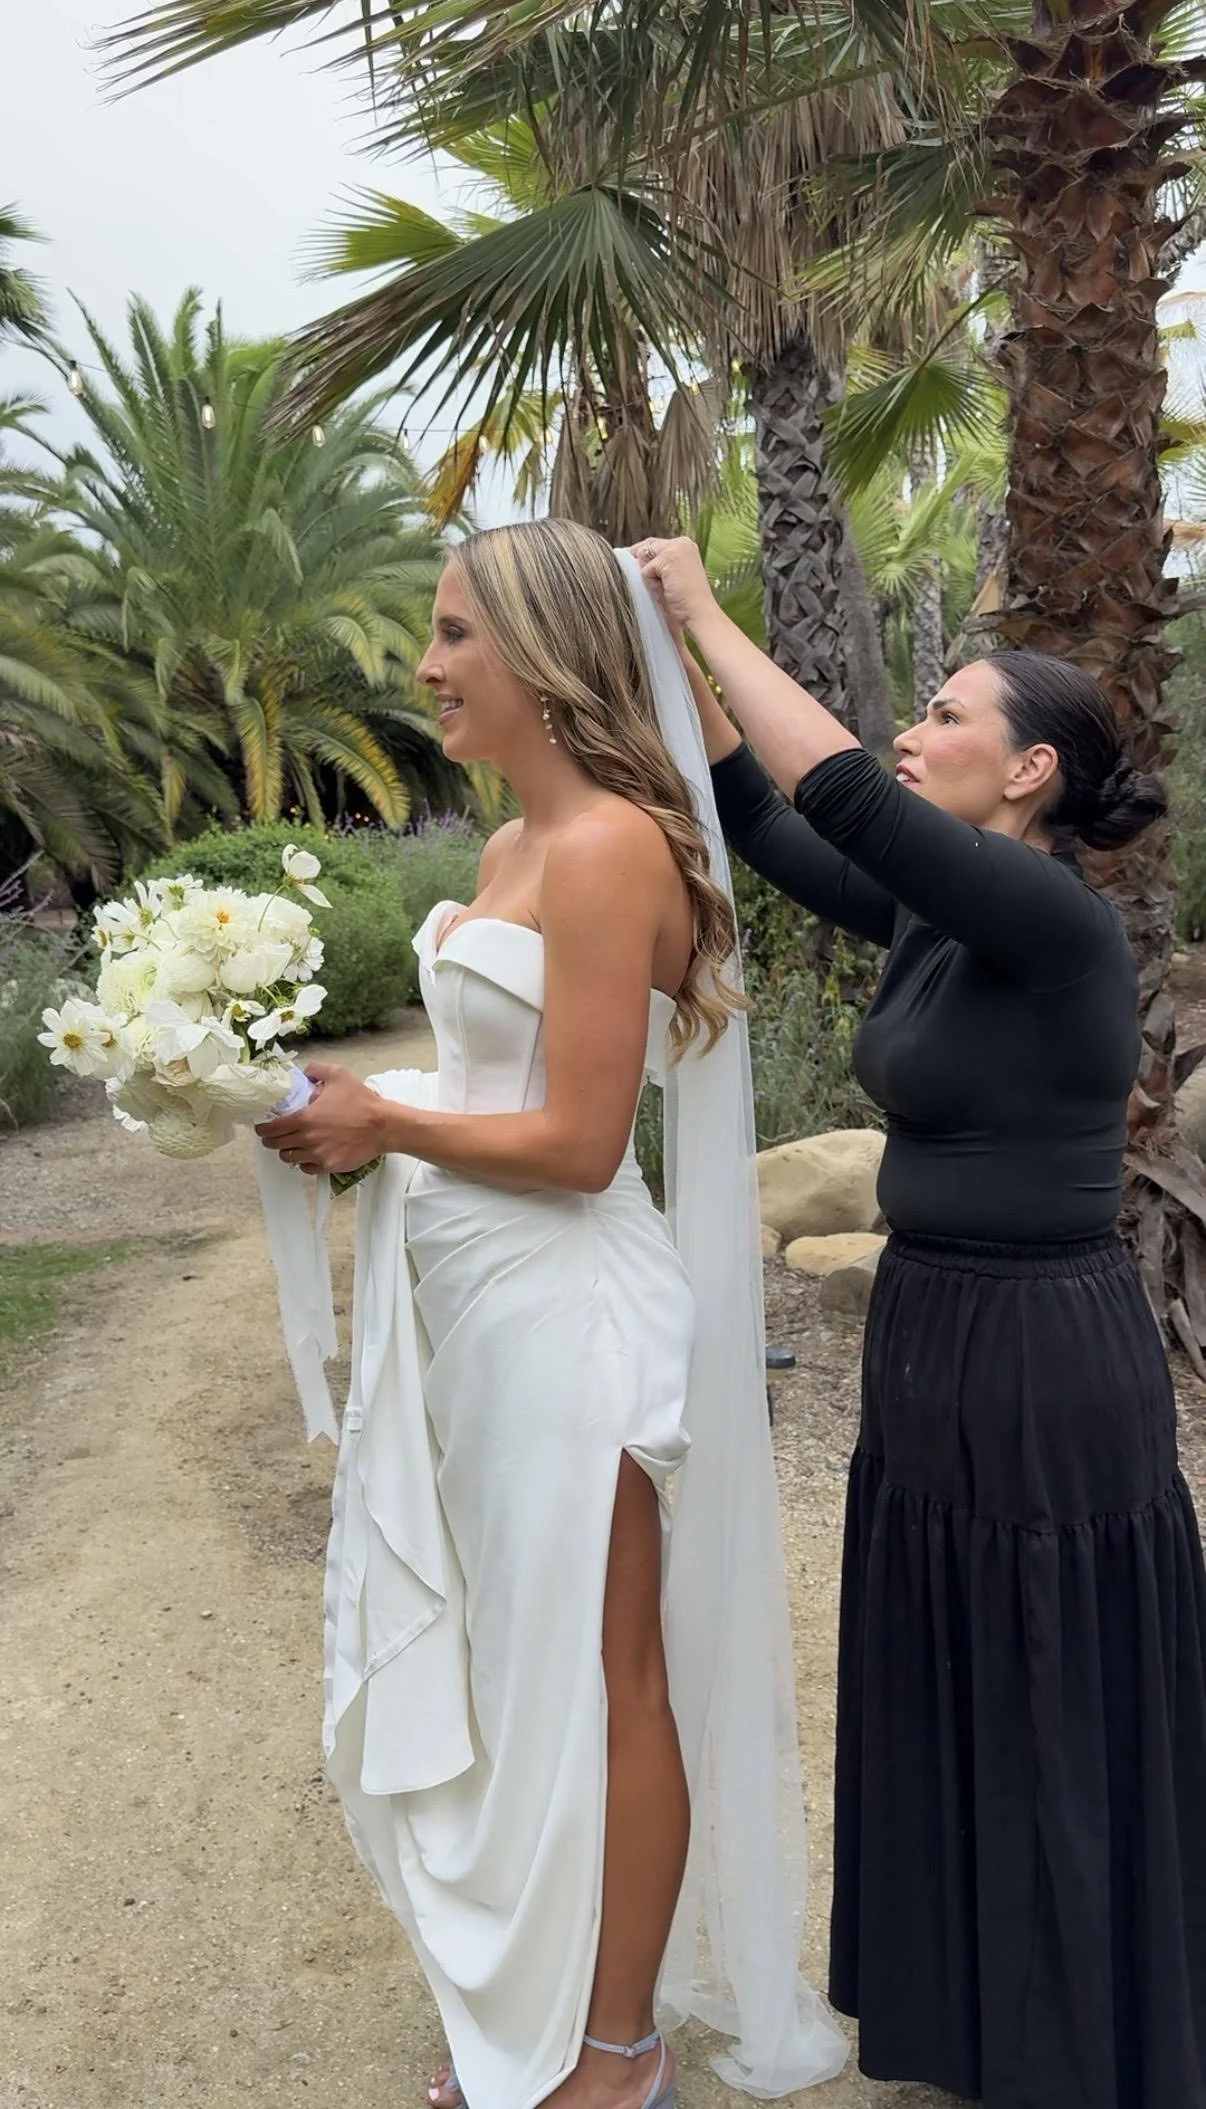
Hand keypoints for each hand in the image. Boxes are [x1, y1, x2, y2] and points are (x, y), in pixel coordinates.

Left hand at [255, 1060, 383, 1175]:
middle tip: (273, 1136)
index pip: (272, 1128)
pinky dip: (304, 1163)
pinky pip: (306, 1168)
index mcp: (304, 1118)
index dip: (263, 1129)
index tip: (262, 1128)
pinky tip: (308, 1155)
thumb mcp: (338, 1075)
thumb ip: (315, 1069)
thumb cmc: (361, 1101)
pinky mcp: (329, 1166)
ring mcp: (317, 1155)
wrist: (383, 1126)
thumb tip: (302, 1071)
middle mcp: (307, 1139)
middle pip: (278, 1145)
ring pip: (290, 1158)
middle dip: (272, 1140)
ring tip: (291, 1145)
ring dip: (287, 1151)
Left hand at [631, 535, 716, 633]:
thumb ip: (656, 567)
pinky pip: (646, 570)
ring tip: (665, 588)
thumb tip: (636, 560)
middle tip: (645, 578)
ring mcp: (676, 548)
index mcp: (685, 546)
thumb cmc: (685, 602)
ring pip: (645, 557)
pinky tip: (666, 590)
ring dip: (649, 575)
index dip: (642, 555)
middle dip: (640, 561)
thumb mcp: (669, 579)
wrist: (699, 614)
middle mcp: (682, 543)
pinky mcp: (668, 558)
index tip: (631, 563)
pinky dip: (651, 583)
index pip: (655, 545)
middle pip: (648, 546)